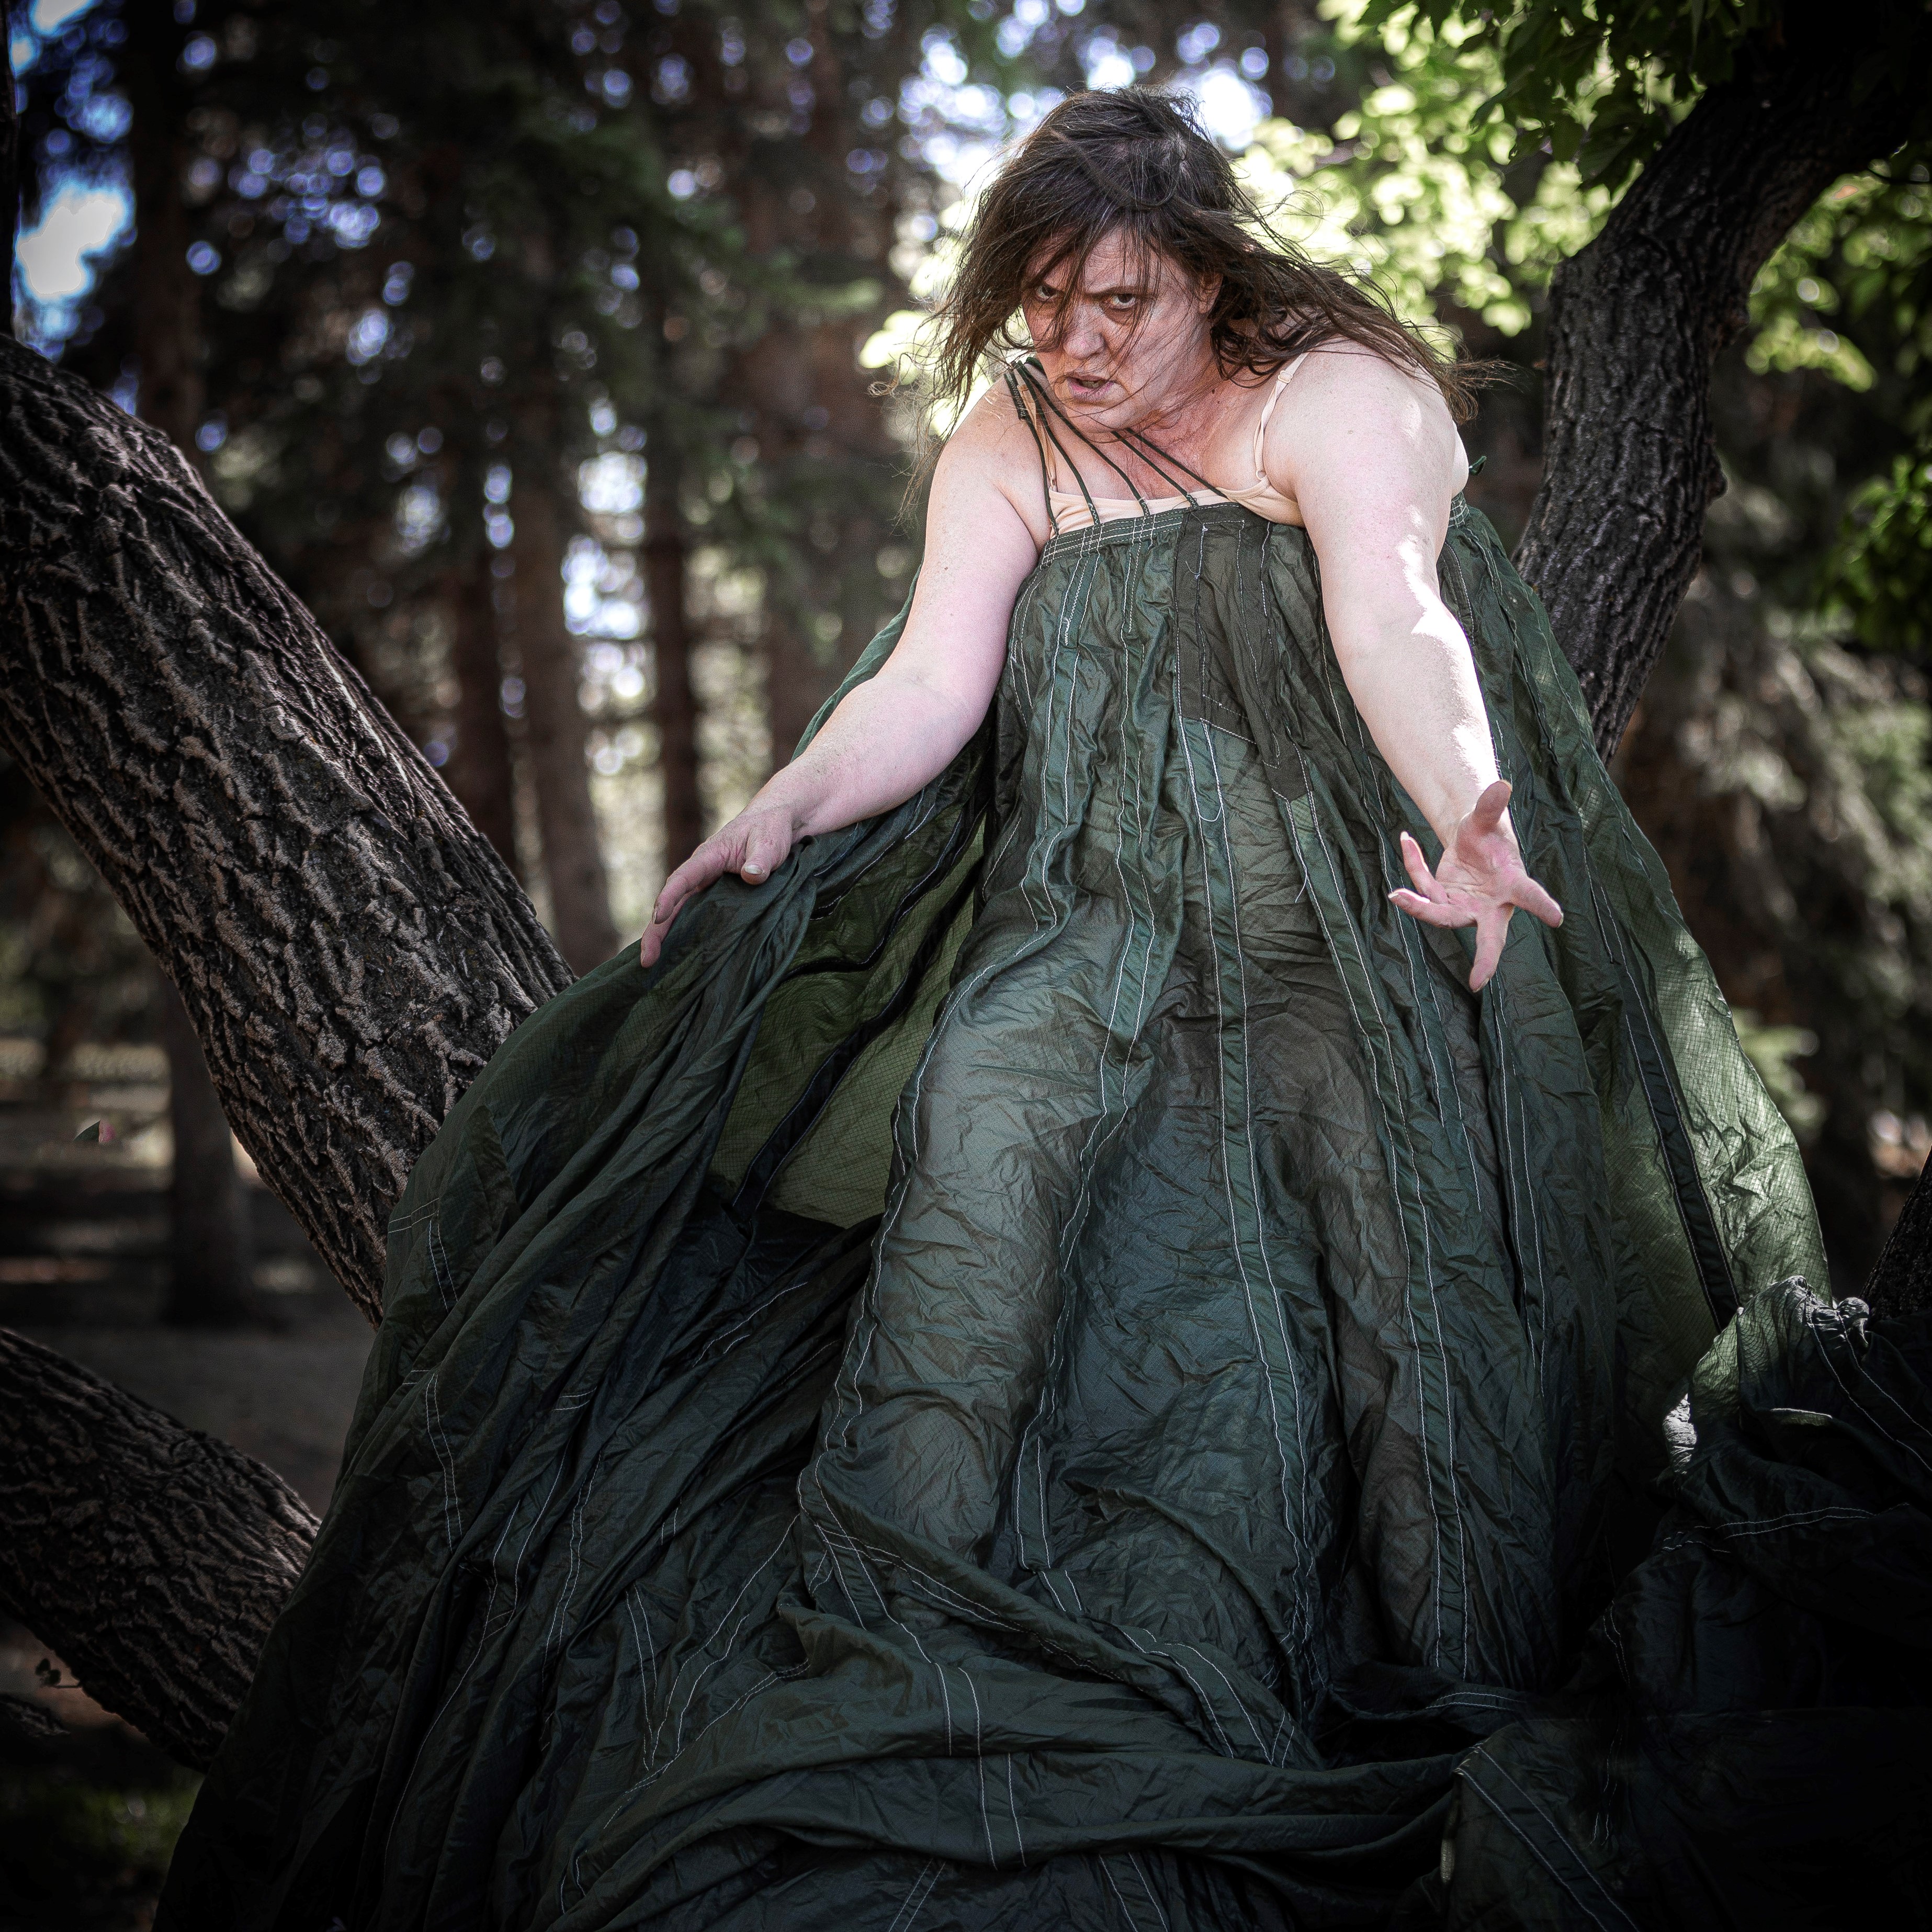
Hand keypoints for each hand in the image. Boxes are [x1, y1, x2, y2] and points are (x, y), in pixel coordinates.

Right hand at [638, 800, 795, 967]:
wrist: (777, 823)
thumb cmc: (770, 829)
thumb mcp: (769, 842)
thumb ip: (761, 859)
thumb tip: (751, 876)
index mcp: (709, 856)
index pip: (683, 878)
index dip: (669, 898)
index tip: (658, 917)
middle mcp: (701, 873)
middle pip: (672, 903)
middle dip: (656, 930)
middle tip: (647, 959)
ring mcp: (707, 886)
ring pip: (680, 913)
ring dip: (666, 937)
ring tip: (652, 965)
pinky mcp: (716, 896)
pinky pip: (696, 917)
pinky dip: (685, 934)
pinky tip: (679, 957)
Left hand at [1387, 779, 1562, 991]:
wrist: (1472, 843)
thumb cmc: (1488, 836)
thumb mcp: (1486, 819)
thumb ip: (1491, 806)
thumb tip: (1500, 784)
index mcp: (1512, 886)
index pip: (1529, 895)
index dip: (1541, 906)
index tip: (1557, 918)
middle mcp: (1489, 906)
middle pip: (1489, 938)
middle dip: (1485, 960)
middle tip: (1478, 982)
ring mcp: (1464, 909)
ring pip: (1440, 915)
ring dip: (1418, 905)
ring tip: (1396, 894)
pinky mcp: (1441, 903)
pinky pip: (1422, 887)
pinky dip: (1413, 864)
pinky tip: (1406, 839)